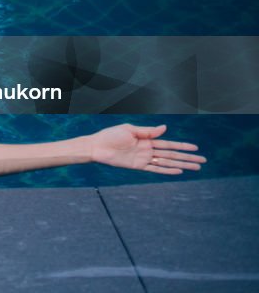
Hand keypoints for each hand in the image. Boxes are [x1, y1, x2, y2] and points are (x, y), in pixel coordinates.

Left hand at [88, 123, 205, 173]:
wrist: (97, 146)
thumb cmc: (111, 135)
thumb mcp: (130, 130)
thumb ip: (148, 131)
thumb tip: (165, 128)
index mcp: (146, 139)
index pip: (169, 144)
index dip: (182, 146)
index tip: (196, 148)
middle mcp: (148, 150)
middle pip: (172, 155)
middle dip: (187, 157)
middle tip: (203, 161)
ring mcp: (144, 159)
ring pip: (167, 163)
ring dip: (182, 165)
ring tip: (196, 168)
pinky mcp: (138, 166)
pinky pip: (155, 170)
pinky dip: (167, 171)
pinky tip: (178, 171)